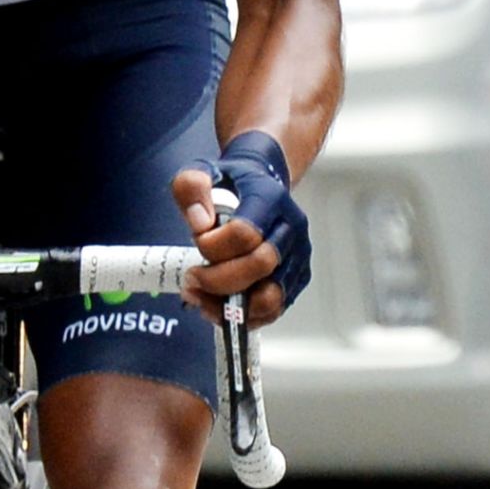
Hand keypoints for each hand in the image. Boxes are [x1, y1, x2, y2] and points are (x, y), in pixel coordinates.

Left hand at [173, 131, 310, 326]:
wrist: (262, 183)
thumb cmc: (230, 182)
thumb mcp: (201, 171)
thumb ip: (192, 189)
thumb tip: (200, 223)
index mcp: (269, 199)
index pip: (245, 233)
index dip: (213, 246)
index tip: (197, 242)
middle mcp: (291, 228)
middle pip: (261, 266)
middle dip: (219, 280)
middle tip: (193, 278)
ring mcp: (298, 256)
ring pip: (271, 297)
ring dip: (231, 307)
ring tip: (203, 299)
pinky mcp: (297, 279)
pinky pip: (274, 310)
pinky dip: (244, 317)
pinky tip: (219, 306)